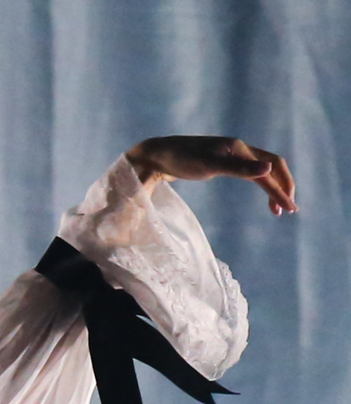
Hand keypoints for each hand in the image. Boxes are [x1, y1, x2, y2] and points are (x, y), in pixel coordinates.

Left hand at [127, 135, 296, 214]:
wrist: (160, 154)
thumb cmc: (182, 160)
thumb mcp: (210, 166)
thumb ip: (239, 169)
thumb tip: (269, 171)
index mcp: (240, 149)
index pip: (269, 171)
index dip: (280, 190)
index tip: (289, 210)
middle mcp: (241, 148)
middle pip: (273, 165)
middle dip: (283, 186)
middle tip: (288, 210)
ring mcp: (233, 153)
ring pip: (263, 168)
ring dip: (273, 185)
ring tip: (276, 208)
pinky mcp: (224, 159)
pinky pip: (251, 170)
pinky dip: (260, 182)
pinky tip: (260, 189)